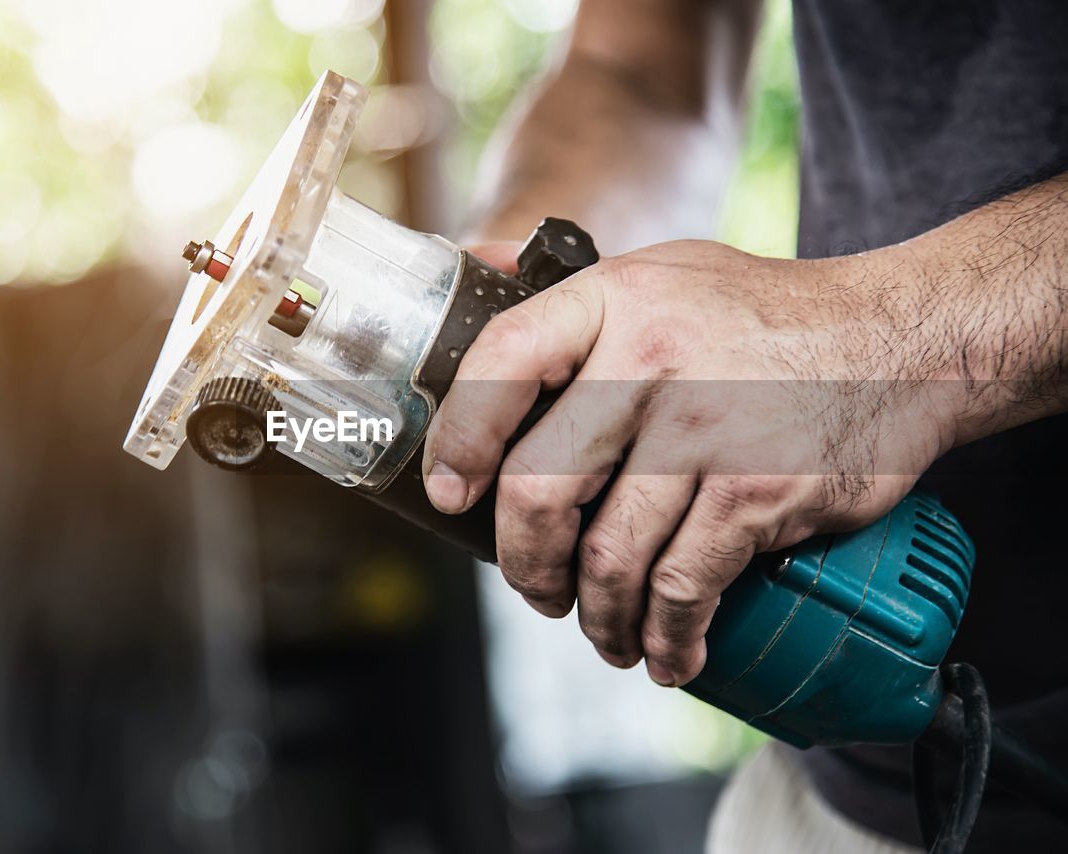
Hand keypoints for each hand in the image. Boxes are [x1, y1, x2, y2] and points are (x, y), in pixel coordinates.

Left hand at [424, 239, 956, 685]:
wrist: (904, 341)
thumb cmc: (768, 317)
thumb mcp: (664, 275)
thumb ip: (582, 313)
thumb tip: (482, 335)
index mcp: (613, 300)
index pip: (499, 366)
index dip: (459, 441)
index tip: (452, 493)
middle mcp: (648, 359)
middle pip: (538, 488)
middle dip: (525, 563)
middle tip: (537, 587)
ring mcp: (703, 429)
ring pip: (607, 556)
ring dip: (595, 617)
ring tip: (604, 631)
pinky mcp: (756, 492)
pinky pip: (681, 589)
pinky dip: (666, 637)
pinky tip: (669, 651)